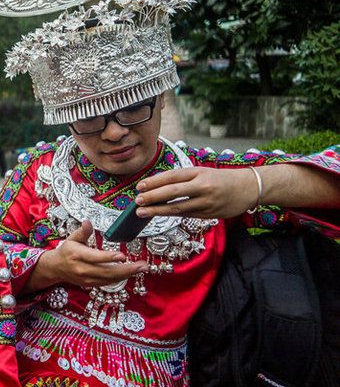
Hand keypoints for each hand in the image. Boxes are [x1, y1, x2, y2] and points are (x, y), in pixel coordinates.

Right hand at [27, 221, 146, 291]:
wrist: (56, 268)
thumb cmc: (67, 250)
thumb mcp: (72, 238)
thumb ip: (82, 231)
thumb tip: (88, 222)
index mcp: (77, 255)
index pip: (95, 258)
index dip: (109, 257)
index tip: (123, 256)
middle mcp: (82, 269)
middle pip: (106, 271)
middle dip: (126, 269)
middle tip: (142, 265)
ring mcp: (87, 278)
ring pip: (109, 279)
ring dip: (127, 274)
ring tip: (142, 268)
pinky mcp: (91, 284)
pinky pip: (108, 282)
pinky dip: (121, 278)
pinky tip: (131, 272)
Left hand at [135, 167, 256, 218]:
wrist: (248, 188)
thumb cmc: (221, 179)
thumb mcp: (202, 172)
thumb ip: (183, 179)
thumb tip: (157, 187)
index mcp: (198, 172)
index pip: (172, 176)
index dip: (154, 182)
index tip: (140, 186)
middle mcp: (202, 186)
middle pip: (172, 192)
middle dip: (152, 197)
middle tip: (137, 200)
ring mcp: (206, 201)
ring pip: (177, 207)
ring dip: (157, 210)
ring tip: (142, 212)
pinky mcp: (209, 214)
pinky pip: (186, 214)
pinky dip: (171, 214)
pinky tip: (159, 214)